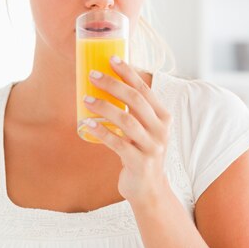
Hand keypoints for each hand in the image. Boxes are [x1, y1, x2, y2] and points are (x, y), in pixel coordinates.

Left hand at [83, 56, 172, 205]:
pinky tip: (88, 124)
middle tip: (92, 75)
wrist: (149, 189)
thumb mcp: (144, 128)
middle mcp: (161, 129)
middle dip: (112, 84)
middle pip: (135, 100)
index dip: (128, 72)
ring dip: (104, 107)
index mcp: (163, 116)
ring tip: (86, 99)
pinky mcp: (140, 162)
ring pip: (126, 120)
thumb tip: (108, 82)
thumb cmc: (141, 151)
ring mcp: (152, 147)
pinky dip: (102, 132)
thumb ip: (134, 110)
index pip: (145, 88)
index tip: (111, 59)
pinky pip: (118, 144)